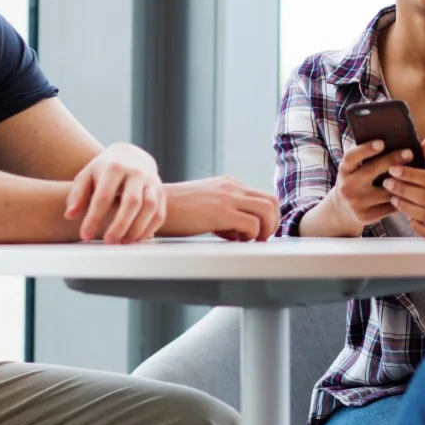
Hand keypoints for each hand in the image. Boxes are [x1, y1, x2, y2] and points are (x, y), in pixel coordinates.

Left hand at [65, 143, 164, 243]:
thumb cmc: (105, 170)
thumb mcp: (87, 176)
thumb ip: (77, 195)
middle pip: (131, 201)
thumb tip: (70, 215)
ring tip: (123, 242)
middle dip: (120, 225)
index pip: (104, 196)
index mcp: (114, 168)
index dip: (94, 218)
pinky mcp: (161, 192)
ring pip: (149, 207)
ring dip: (137, 228)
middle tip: (108, 242)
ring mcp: (152, 182)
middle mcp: (136, 173)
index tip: (85, 235)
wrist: (131, 156)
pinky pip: (159, 213)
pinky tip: (136, 238)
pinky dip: (149, 228)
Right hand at [162, 176, 279, 240]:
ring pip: (267, 210)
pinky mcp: (221, 212)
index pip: (263, 197)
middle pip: (272, 202)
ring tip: (248, 241)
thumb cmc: (176, 211)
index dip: (265, 217)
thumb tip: (239, 231)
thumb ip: (224, 211)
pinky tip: (231, 240)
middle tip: (259, 238)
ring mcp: (227, 198)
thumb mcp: (205, 204)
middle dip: (272, 224)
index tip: (255, 232)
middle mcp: (232, 187)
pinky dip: (249, 236)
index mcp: (229, 184)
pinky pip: (251, 224)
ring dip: (264, 230)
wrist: (152, 207)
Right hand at [324, 139, 415, 234]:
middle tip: (409, 153)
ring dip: (403, 181)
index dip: (366, 149)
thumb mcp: (353, 169)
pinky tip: (413, 190)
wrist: (342, 210)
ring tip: (417, 172)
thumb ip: (366, 157)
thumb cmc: (355, 181)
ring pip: (386, 191)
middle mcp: (347, 186)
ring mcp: (356, 203)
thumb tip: (393, 141)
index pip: (352, 157)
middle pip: (372, 171)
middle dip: (392, 160)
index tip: (382, 143)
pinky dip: (403, 198)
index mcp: (344, 170)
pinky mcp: (366, 216)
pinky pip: (390, 206)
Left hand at [381, 139, 424, 238]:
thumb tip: (424, 142)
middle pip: (424, 197)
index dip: (410, 174)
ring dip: (405, 206)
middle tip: (387, 183)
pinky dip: (416, 225)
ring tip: (393, 198)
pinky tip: (408, 216)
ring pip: (424, 215)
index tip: (393, 169)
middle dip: (402, 189)